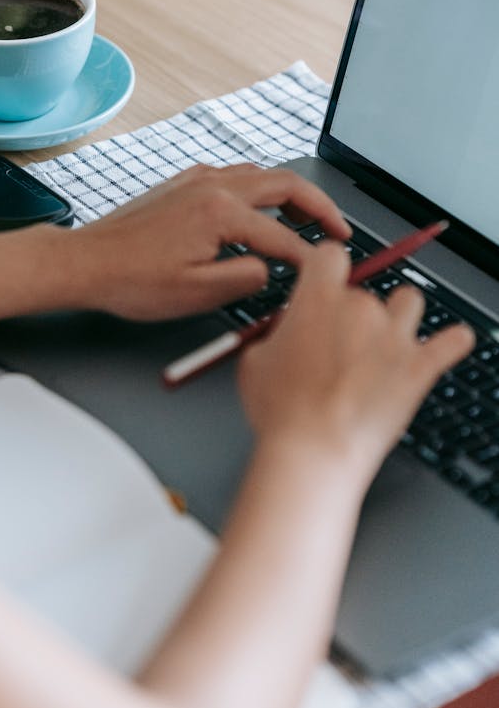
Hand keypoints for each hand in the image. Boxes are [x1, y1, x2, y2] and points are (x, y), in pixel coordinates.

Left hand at [69, 163, 350, 320]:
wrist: (85, 262)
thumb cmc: (131, 280)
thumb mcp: (196, 293)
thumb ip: (245, 279)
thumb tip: (270, 268)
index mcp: (220, 213)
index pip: (283, 237)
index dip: (311, 260)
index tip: (326, 276)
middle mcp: (212, 186)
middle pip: (285, 184)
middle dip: (319, 207)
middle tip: (339, 231)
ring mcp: (196, 180)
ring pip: (261, 176)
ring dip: (291, 195)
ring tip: (308, 222)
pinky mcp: (182, 184)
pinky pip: (235, 176)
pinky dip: (260, 191)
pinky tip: (260, 212)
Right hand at [238, 241, 475, 483]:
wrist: (313, 451)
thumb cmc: (280, 410)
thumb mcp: (254, 359)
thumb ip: (274, 333)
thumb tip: (286, 330)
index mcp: (318, 298)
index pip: (331, 255)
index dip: (325, 269)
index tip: (321, 284)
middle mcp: (361, 308)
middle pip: (365, 290)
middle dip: (350, 313)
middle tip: (335, 346)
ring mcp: (395, 337)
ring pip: (409, 301)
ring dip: (398, 315)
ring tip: (385, 339)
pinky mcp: (420, 368)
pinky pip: (453, 341)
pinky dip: (451, 341)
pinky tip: (447, 343)